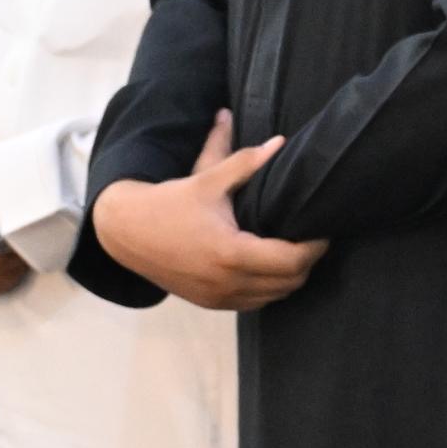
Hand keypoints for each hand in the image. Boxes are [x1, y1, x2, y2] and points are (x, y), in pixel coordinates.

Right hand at [84, 109, 325, 310]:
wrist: (125, 231)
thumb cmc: (168, 203)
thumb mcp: (206, 179)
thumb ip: (245, 162)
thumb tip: (278, 143)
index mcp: (231, 253)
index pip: (293, 261)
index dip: (314, 247)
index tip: (321, 230)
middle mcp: (227, 282)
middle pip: (290, 283)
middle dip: (306, 262)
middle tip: (310, 238)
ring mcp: (218, 298)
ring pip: (274, 297)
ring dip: (289, 277)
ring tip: (293, 250)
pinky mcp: (210, 304)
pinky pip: (254, 303)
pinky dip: (268, 288)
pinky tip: (268, 266)